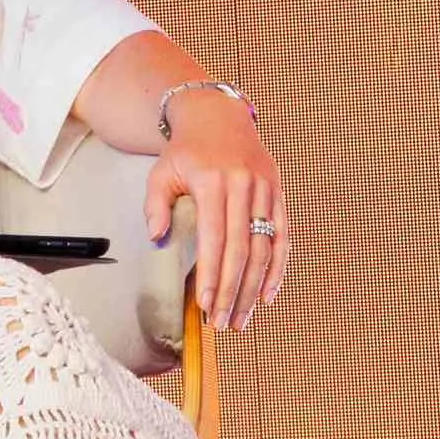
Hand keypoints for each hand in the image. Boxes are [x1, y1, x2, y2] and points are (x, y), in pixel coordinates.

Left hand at [142, 94, 288, 332]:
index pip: (214, 239)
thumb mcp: (161, 173)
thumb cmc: (185, 151)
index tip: (206, 304)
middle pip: (242, 250)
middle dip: (233, 290)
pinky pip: (283, 236)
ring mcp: (265, 190)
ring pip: (265, 248)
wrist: (217, 117)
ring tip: (242, 317)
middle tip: (223, 321)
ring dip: (254, 287)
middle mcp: (244, 186)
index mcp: (213, 183)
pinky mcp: (279, 193)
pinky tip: (268, 294)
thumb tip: (157, 240)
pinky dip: (278, 268)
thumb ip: (156, 206)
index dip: (212, 274)